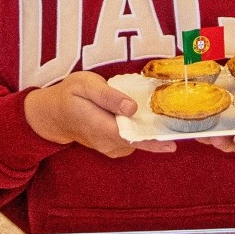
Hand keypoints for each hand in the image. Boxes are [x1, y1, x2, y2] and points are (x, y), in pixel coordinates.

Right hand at [24, 71, 175, 157]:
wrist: (54, 114)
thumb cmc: (70, 94)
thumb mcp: (85, 85)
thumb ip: (109, 96)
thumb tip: (132, 108)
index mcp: (99, 125)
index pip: (130, 137)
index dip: (152, 140)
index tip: (171, 142)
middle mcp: (106, 142)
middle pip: (138, 142)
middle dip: (159, 136)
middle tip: (180, 127)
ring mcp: (109, 148)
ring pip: (137, 143)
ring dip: (153, 134)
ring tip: (169, 121)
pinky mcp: (113, 147)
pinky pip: (132, 142)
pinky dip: (144, 134)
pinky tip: (152, 122)